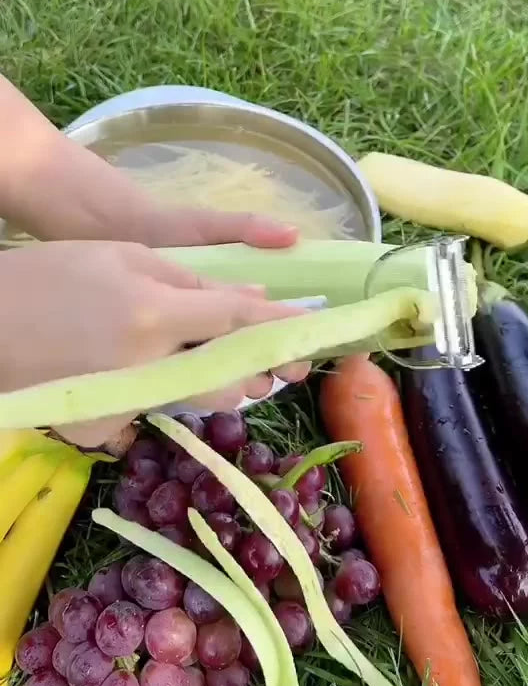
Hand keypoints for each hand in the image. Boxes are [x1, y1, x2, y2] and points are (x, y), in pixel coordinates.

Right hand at [0, 241, 308, 446]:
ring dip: (223, 383)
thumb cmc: (55, 272)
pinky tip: (150, 370)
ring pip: (198, 401)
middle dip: (262, 370)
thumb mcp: (124, 256)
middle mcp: (145, 367)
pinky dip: (163, 391)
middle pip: (229, 380)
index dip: (281, 327)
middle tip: (281, 360)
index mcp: (152, 314)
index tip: (314, 330)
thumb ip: (190, 281)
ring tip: (235, 365)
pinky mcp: (104, 429)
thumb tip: (250, 302)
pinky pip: (153, 411)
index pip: (237, 324)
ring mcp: (123, 405)